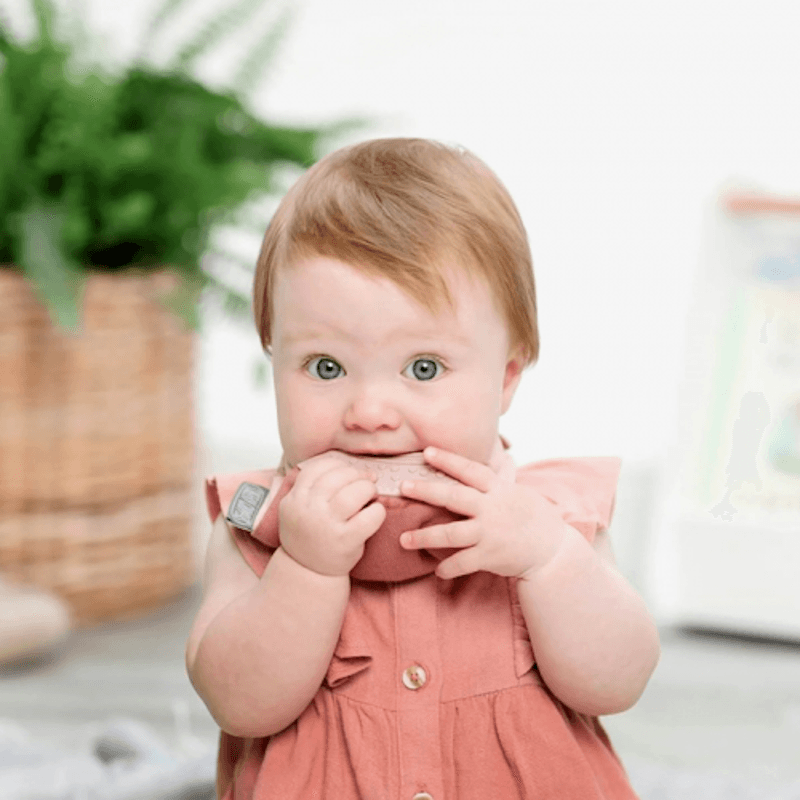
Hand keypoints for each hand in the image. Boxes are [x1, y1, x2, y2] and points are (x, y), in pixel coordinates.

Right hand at [279, 457, 386, 576]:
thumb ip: (313, 487)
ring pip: (354, 493)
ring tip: (371, 494)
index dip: (338, 465)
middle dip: (357, 475)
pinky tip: (376, 512)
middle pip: (338, 477)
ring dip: (368, 488)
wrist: (308, 571)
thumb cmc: (310, 535)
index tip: (349, 471)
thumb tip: (352, 466)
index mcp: (294, 500)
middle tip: (366, 481)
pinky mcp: (345, 541)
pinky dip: (378, 511)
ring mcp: (326, 526)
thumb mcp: (299, 508)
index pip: (316, 469)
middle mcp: (307, 510)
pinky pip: (370, 516)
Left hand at [399, 447, 568, 579]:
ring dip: (424, 536)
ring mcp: (489, 533)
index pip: (470, 470)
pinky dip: (447, 568)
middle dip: (426, 491)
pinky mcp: (490, 556)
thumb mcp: (517, 492)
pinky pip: (462, 562)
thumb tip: (471, 469)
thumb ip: (493, 484)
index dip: (448, 460)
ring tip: (404, 539)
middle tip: (403, 487)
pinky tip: (436, 570)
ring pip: (450, 534)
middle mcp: (491, 509)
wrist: (553, 550)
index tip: (426, 451)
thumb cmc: (534, 517)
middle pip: (453, 497)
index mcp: (498, 490)